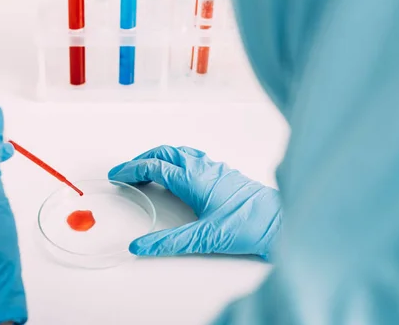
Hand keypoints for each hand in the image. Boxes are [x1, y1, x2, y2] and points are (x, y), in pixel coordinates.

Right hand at [108, 145, 280, 260]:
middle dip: (143, 159)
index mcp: (193, 178)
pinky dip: (177, 160)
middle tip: (128, 171)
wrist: (280, 221)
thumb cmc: (249, 225)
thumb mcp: (204, 237)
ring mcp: (215, 168)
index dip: (132, 169)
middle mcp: (203, 168)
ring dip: (160, 157)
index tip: (118, 174)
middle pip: (165, 153)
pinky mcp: (225, 173)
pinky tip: (180, 173)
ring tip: (149, 170)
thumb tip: (141, 246)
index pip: (154, 167)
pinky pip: (194, 157)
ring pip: (180, 153)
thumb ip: (169, 242)